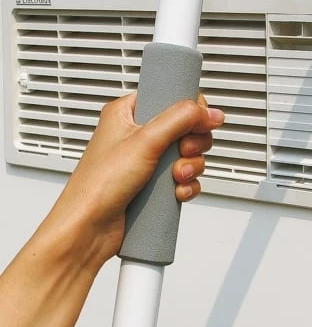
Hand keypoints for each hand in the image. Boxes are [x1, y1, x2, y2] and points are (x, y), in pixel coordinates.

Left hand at [47, 93, 223, 268]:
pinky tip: (177, 192)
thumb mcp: (144, 142)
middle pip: (185, 128)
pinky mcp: (152, 185)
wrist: (89, 229)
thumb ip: (180, 120)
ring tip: (176, 177)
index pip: (170, 97)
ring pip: (186, 155)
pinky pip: (182, 179)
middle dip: (192, 144)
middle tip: (183, 152)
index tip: (200, 123)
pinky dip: (185, 185)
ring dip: (190, 167)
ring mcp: (145, 161)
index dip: (189, 110)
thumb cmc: (98, 185)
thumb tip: (208, 111)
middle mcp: (137, 135)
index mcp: (128, 114)